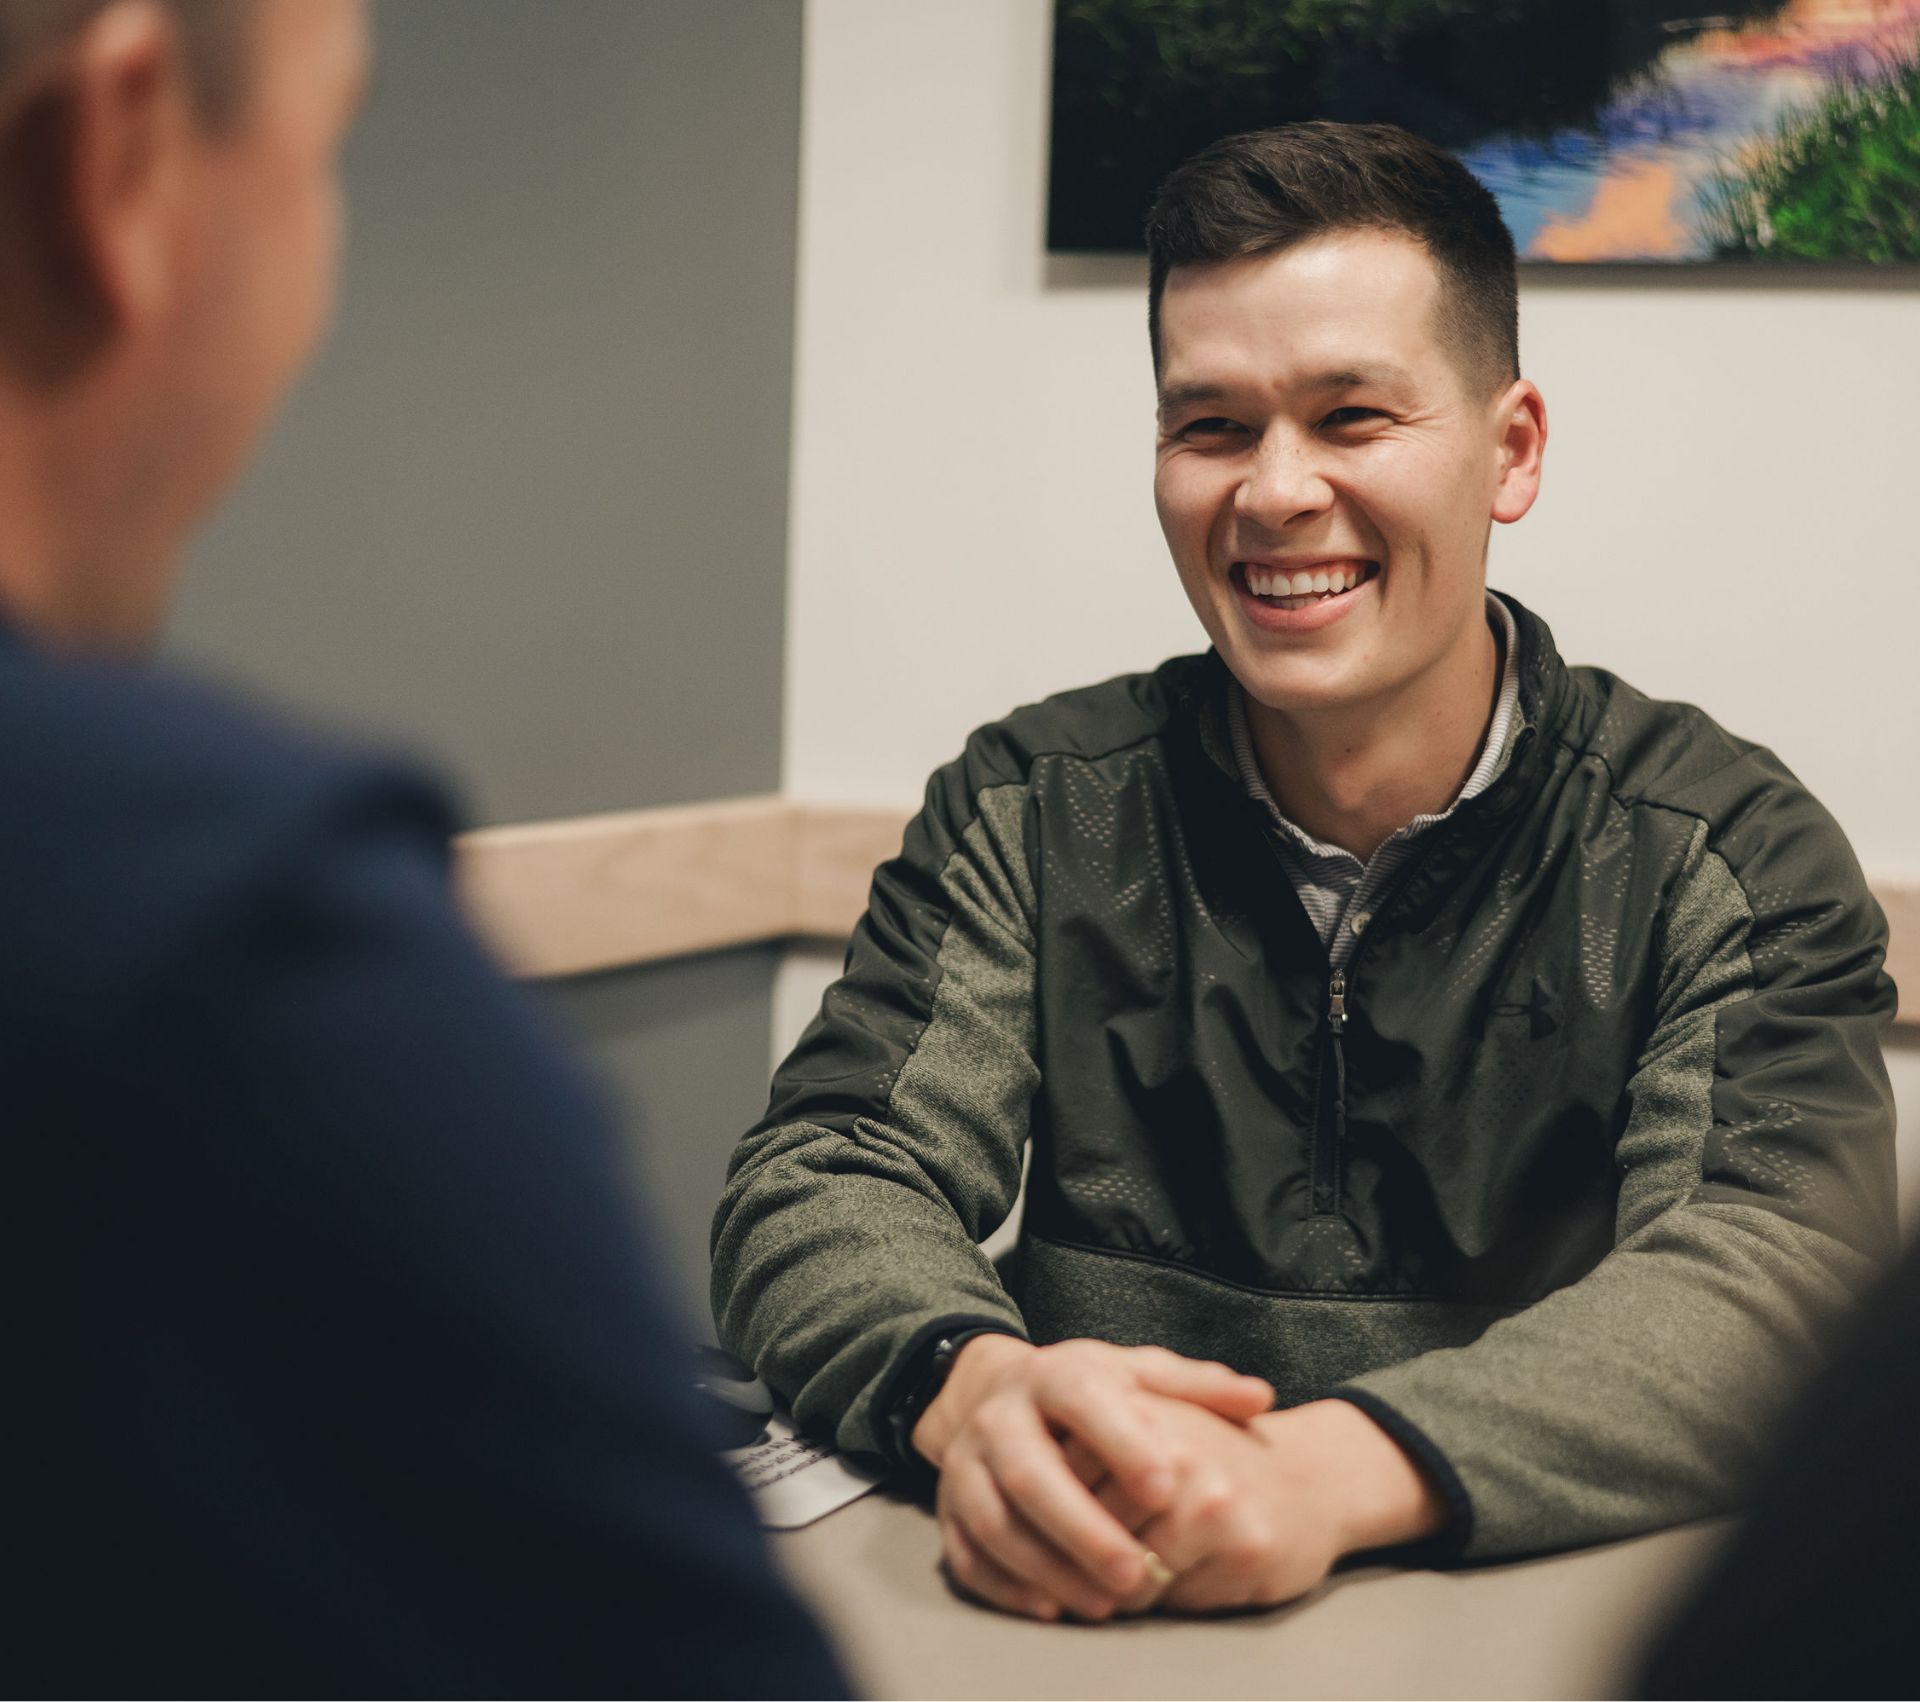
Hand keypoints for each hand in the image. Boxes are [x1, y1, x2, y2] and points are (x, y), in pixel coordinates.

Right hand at [914, 1336, 1273, 1621]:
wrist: (996, 1394)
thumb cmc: (1088, 1394)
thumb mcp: (1136, 1374)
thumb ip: (1195, 1386)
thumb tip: (1258, 1396)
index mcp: (1053, 1376)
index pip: (1084, 1403)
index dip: (1122, 1443)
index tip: (1168, 1485)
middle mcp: (1000, 1416)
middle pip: (1029, 1471)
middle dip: (1082, 1527)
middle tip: (1137, 1575)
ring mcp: (966, 1463)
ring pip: (994, 1520)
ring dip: (1046, 1567)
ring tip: (1103, 1605)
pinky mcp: (949, 1508)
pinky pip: (967, 1554)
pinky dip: (1006, 1587)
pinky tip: (1052, 1609)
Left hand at [1073, 1398, 1447, 1614]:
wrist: (1315, 1478)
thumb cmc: (1217, 1455)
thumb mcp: (1155, 1426)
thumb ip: (1088, 1444)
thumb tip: (1013, 1489)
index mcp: (1143, 1413)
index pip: (1057, 1477)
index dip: (1048, 1512)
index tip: (1041, 1523)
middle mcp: (1176, 1454)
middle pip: (1086, 1534)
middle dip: (1079, 1560)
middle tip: (1087, 1562)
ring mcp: (1212, 1504)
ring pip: (1127, 1578)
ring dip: (1121, 1587)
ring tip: (1142, 1566)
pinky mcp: (1244, 1551)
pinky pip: (1173, 1601)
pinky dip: (1169, 1601)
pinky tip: (1188, 1575)